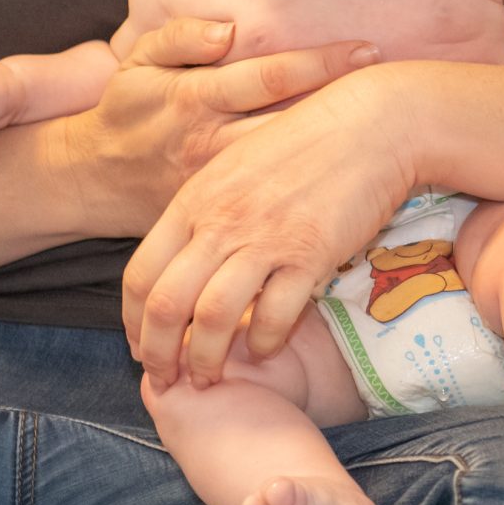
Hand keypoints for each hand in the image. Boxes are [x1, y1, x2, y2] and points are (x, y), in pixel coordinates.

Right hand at [55, 17, 382, 241]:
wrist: (93, 181)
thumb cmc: (128, 111)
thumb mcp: (139, 62)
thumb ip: (179, 37)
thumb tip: (227, 30)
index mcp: (194, 98)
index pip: (268, 76)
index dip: (320, 62)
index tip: (367, 48)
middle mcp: (211, 143)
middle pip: (290, 123)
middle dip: (345, 105)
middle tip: (398, 87)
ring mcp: (221, 186)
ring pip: (289, 168)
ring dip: (337, 149)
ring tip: (391, 129)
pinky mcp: (223, 218)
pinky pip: (275, 205)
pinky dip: (313, 192)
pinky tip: (357, 179)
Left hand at [122, 66, 414, 386]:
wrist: (371, 124)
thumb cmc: (307, 141)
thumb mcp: (237, 166)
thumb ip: (207, 211)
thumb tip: (186, 258)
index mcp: (195, 200)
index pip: (140, 275)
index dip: (132, 323)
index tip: (140, 347)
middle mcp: (221, 222)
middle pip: (166, 305)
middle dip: (158, 355)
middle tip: (166, 380)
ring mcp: (264, 238)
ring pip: (213, 318)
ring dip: (206, 360)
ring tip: (210, 378)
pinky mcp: (310, 254)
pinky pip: (274, 315)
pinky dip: (264, 342)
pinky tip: (265, 348)